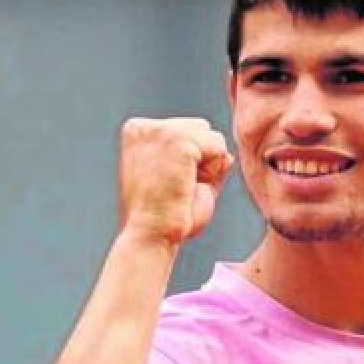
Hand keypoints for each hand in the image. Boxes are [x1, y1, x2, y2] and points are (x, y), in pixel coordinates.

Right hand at [117, 117, 233, 246]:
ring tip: (182, 188)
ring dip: (208, 167)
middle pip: (200, 130)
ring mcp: (160, 131)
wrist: (150, 236)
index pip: (184, 132)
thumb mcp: (174, 178)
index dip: (186, 163)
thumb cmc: (162, 217)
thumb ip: (196, 157)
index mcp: (137, 133)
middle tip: (177, 189)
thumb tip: (226, 153)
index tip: (166, 185)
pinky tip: (189, 186)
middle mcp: (144, 127)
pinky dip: (214, 173)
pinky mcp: (178, 140)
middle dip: (200, 162)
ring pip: (213, 138)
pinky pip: (220, 150)